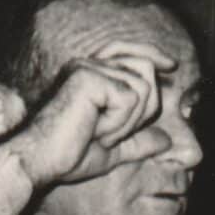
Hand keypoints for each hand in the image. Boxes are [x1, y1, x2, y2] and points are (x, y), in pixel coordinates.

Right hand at [0, 42, 175, 186]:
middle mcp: (89, 64)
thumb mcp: (112, 150)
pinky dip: (118, 123)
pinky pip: (129, 99)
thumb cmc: (69, 155)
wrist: (42, 162)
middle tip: (109, 133)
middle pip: (146, 70)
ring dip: (127, 121)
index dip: (153, 55)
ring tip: (98, 132)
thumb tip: (166, 140)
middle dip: (142, 110)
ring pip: (142, 88)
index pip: (131, 52)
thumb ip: (138, 142)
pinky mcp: (87, 77)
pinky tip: (94, 130)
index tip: (172, 65)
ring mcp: (87, 68)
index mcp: (92, 75)